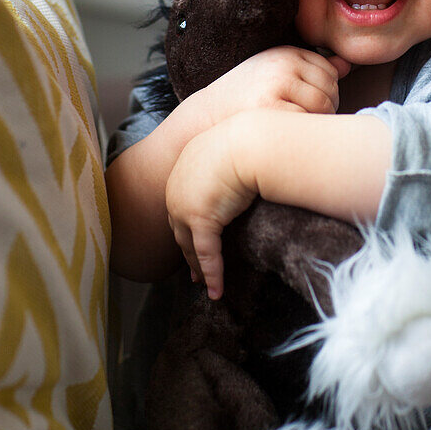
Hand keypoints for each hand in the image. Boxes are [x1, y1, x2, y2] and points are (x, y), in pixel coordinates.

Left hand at [165, 116, 256, 299]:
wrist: (251, 141)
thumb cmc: (252, 139)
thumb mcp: (236, 148)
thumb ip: (234, 162)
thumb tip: (247, 167)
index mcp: (185, 166)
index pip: (183, 202)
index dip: (187, 223)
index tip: (192, 239)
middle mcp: (177, 186)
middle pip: (180, 226)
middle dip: (186, 249)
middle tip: (193, 270)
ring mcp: (185, 204)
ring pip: (189, 244)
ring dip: (197, 266)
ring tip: (203, 283)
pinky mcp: (200, 219)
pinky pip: (207, 253)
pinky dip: (213, 274)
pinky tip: (217, 291)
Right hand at [201, 46, 348, 126]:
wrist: (205, 117)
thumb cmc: (244, 97)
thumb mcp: (274, 73)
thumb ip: (310, 68)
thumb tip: (346, 65)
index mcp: (286, 53)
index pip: (330, 71)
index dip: (326, 93)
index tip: (310, 106)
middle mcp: (283, 64)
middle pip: (331, 88)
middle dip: (326, 108)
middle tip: (305, 122)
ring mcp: (278, 85)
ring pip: (324, 105)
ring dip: (319, 121)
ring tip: (299, 128)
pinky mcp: (272, 108)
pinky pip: (308, 121)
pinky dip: (305, 132)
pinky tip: (290, 136)